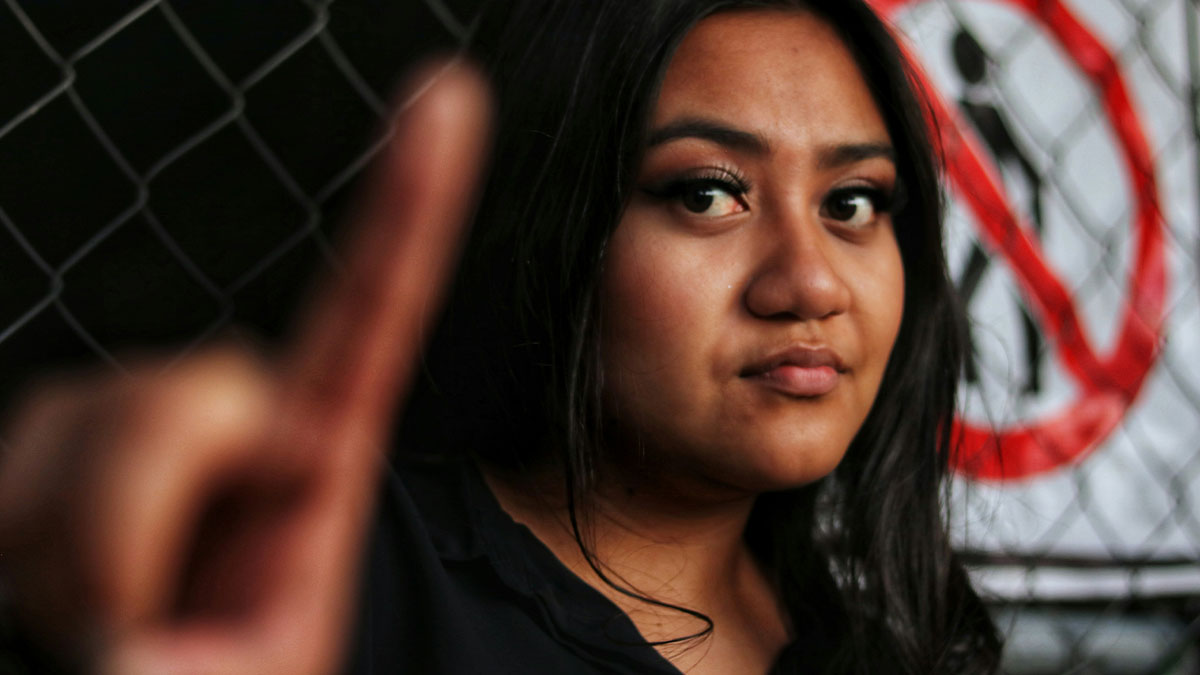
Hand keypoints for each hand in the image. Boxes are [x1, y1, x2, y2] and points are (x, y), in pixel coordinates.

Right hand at [0, 61, 490, 674]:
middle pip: (195, 384)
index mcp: (322, 464)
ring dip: (86, 538)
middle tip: (154, 613)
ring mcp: (141, 441)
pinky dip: (31, 534)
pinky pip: (17, 456)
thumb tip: (146, 596)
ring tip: (118, 618)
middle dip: (163, 497)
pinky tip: (67, 591)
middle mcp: (237, 433)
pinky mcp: (61, 460)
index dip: (408, 208)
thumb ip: (208, 633)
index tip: (446, 104)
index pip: (371, 312)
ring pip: (84, 411)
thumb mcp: (254, 673)